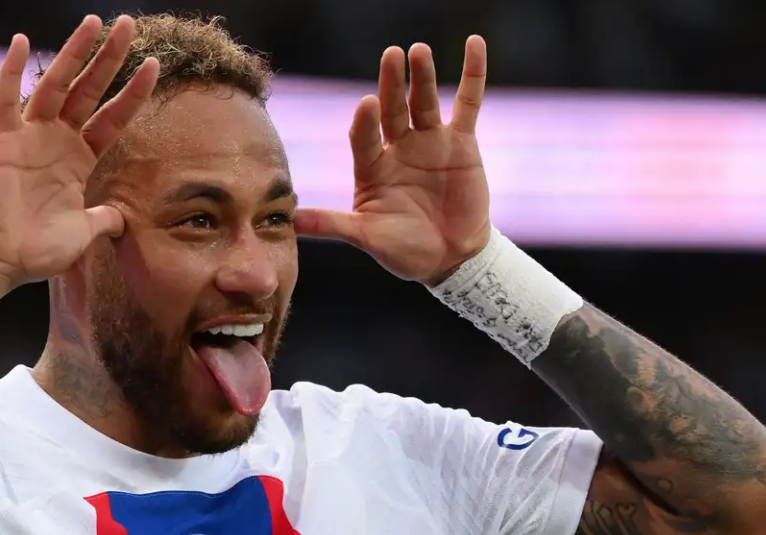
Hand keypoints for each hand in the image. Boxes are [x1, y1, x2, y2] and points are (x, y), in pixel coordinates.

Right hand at [0, 15, 158, 293]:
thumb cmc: (36, 252)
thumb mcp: (83, 233)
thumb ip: (104, 219)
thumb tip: (122, 218)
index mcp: (79, 160)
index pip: (112, 118)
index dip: (132, 93)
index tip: (154, 65)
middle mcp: (56, 141)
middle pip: (88, 90)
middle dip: (109, 58)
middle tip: (128, 24)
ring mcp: (29, 137)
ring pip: (55, 85)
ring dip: (73, 53)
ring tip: (94, 23)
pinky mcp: (2, 142)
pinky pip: (6, 100)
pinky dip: (10, 71)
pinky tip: (21, 41)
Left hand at [294, 37, 490, 285]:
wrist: (451, 258)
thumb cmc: (404, 250)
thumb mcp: (367, 237)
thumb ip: (334, 224)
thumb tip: (292, 221)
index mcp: (371, 167)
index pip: (364, 138)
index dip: (365, 122)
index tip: (367, 105)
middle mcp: (397, 148)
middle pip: (392, 110)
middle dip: (391, 84)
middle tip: (391, 56)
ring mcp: (429, 141)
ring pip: (424, 102)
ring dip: (422, 76)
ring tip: (419, 51)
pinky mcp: (461, 142)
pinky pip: (467, 103)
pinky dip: (472, 74)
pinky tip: (474, 45)